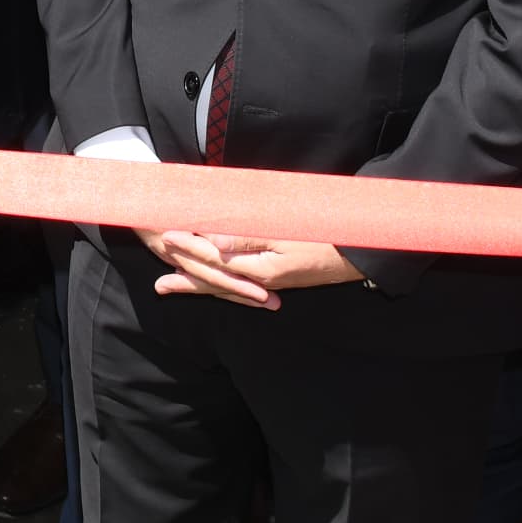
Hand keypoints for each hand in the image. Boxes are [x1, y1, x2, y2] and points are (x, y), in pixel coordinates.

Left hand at [141, 230, 361, 308]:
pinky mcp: (278, 278)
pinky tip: (216, 282)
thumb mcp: (286, 233)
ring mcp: (270, 282)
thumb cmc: (326, 236)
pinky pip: (242, 284)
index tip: (165, 237)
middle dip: (187, 276)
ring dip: (199, 286)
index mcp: (260, 270)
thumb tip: (211, 240)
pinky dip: (223, 285)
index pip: (215, 259)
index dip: (189, 247)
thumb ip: (247, 236)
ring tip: (173, 289)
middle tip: (159, 286)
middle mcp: (261, 281)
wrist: (361, 254)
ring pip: (227, 285)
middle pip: (216, 279)